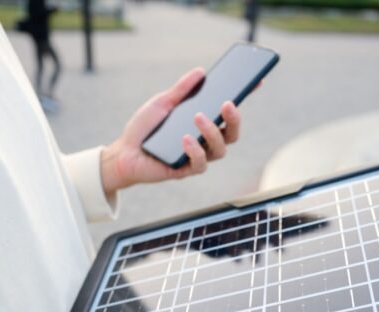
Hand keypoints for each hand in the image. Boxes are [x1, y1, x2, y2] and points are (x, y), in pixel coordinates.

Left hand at [100, 68, 242, 195]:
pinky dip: (194, 150)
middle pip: (232, 133)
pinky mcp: (185, 170)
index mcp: (203, 124)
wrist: (123, 152)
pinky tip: (184, 139)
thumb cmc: (144, 128)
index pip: (228, 112)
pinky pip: (199, 164)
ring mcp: (197, 157)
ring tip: (197, 117)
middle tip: (227, 103)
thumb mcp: (162, 103)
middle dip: (234, 118)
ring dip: (212, 132)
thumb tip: (201, 72)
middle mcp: (205, 141)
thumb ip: (181, 90)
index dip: (244, 98)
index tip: (255, 81)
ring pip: (220, 149)